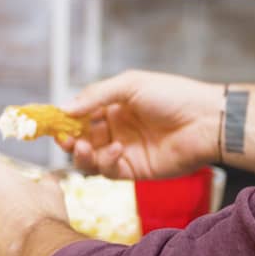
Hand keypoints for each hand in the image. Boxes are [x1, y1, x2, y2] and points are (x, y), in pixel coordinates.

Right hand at [58, 70, 223, 179]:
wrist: (205, 121)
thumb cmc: (173, 95)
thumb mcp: (131, 85)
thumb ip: (96, 96)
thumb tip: (64, 108)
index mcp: (115, 105)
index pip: (81, 113)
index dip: (64, 118)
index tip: (49, 121)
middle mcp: (116, 128)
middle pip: (81, 138)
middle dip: (68, 139)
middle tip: (62, 138)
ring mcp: (124, 149)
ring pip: (90, 158)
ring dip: (81, 153)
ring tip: (81, 146)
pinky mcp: (134, 169)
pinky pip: (109, 170)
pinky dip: (105, 161)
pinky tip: (115, 149)